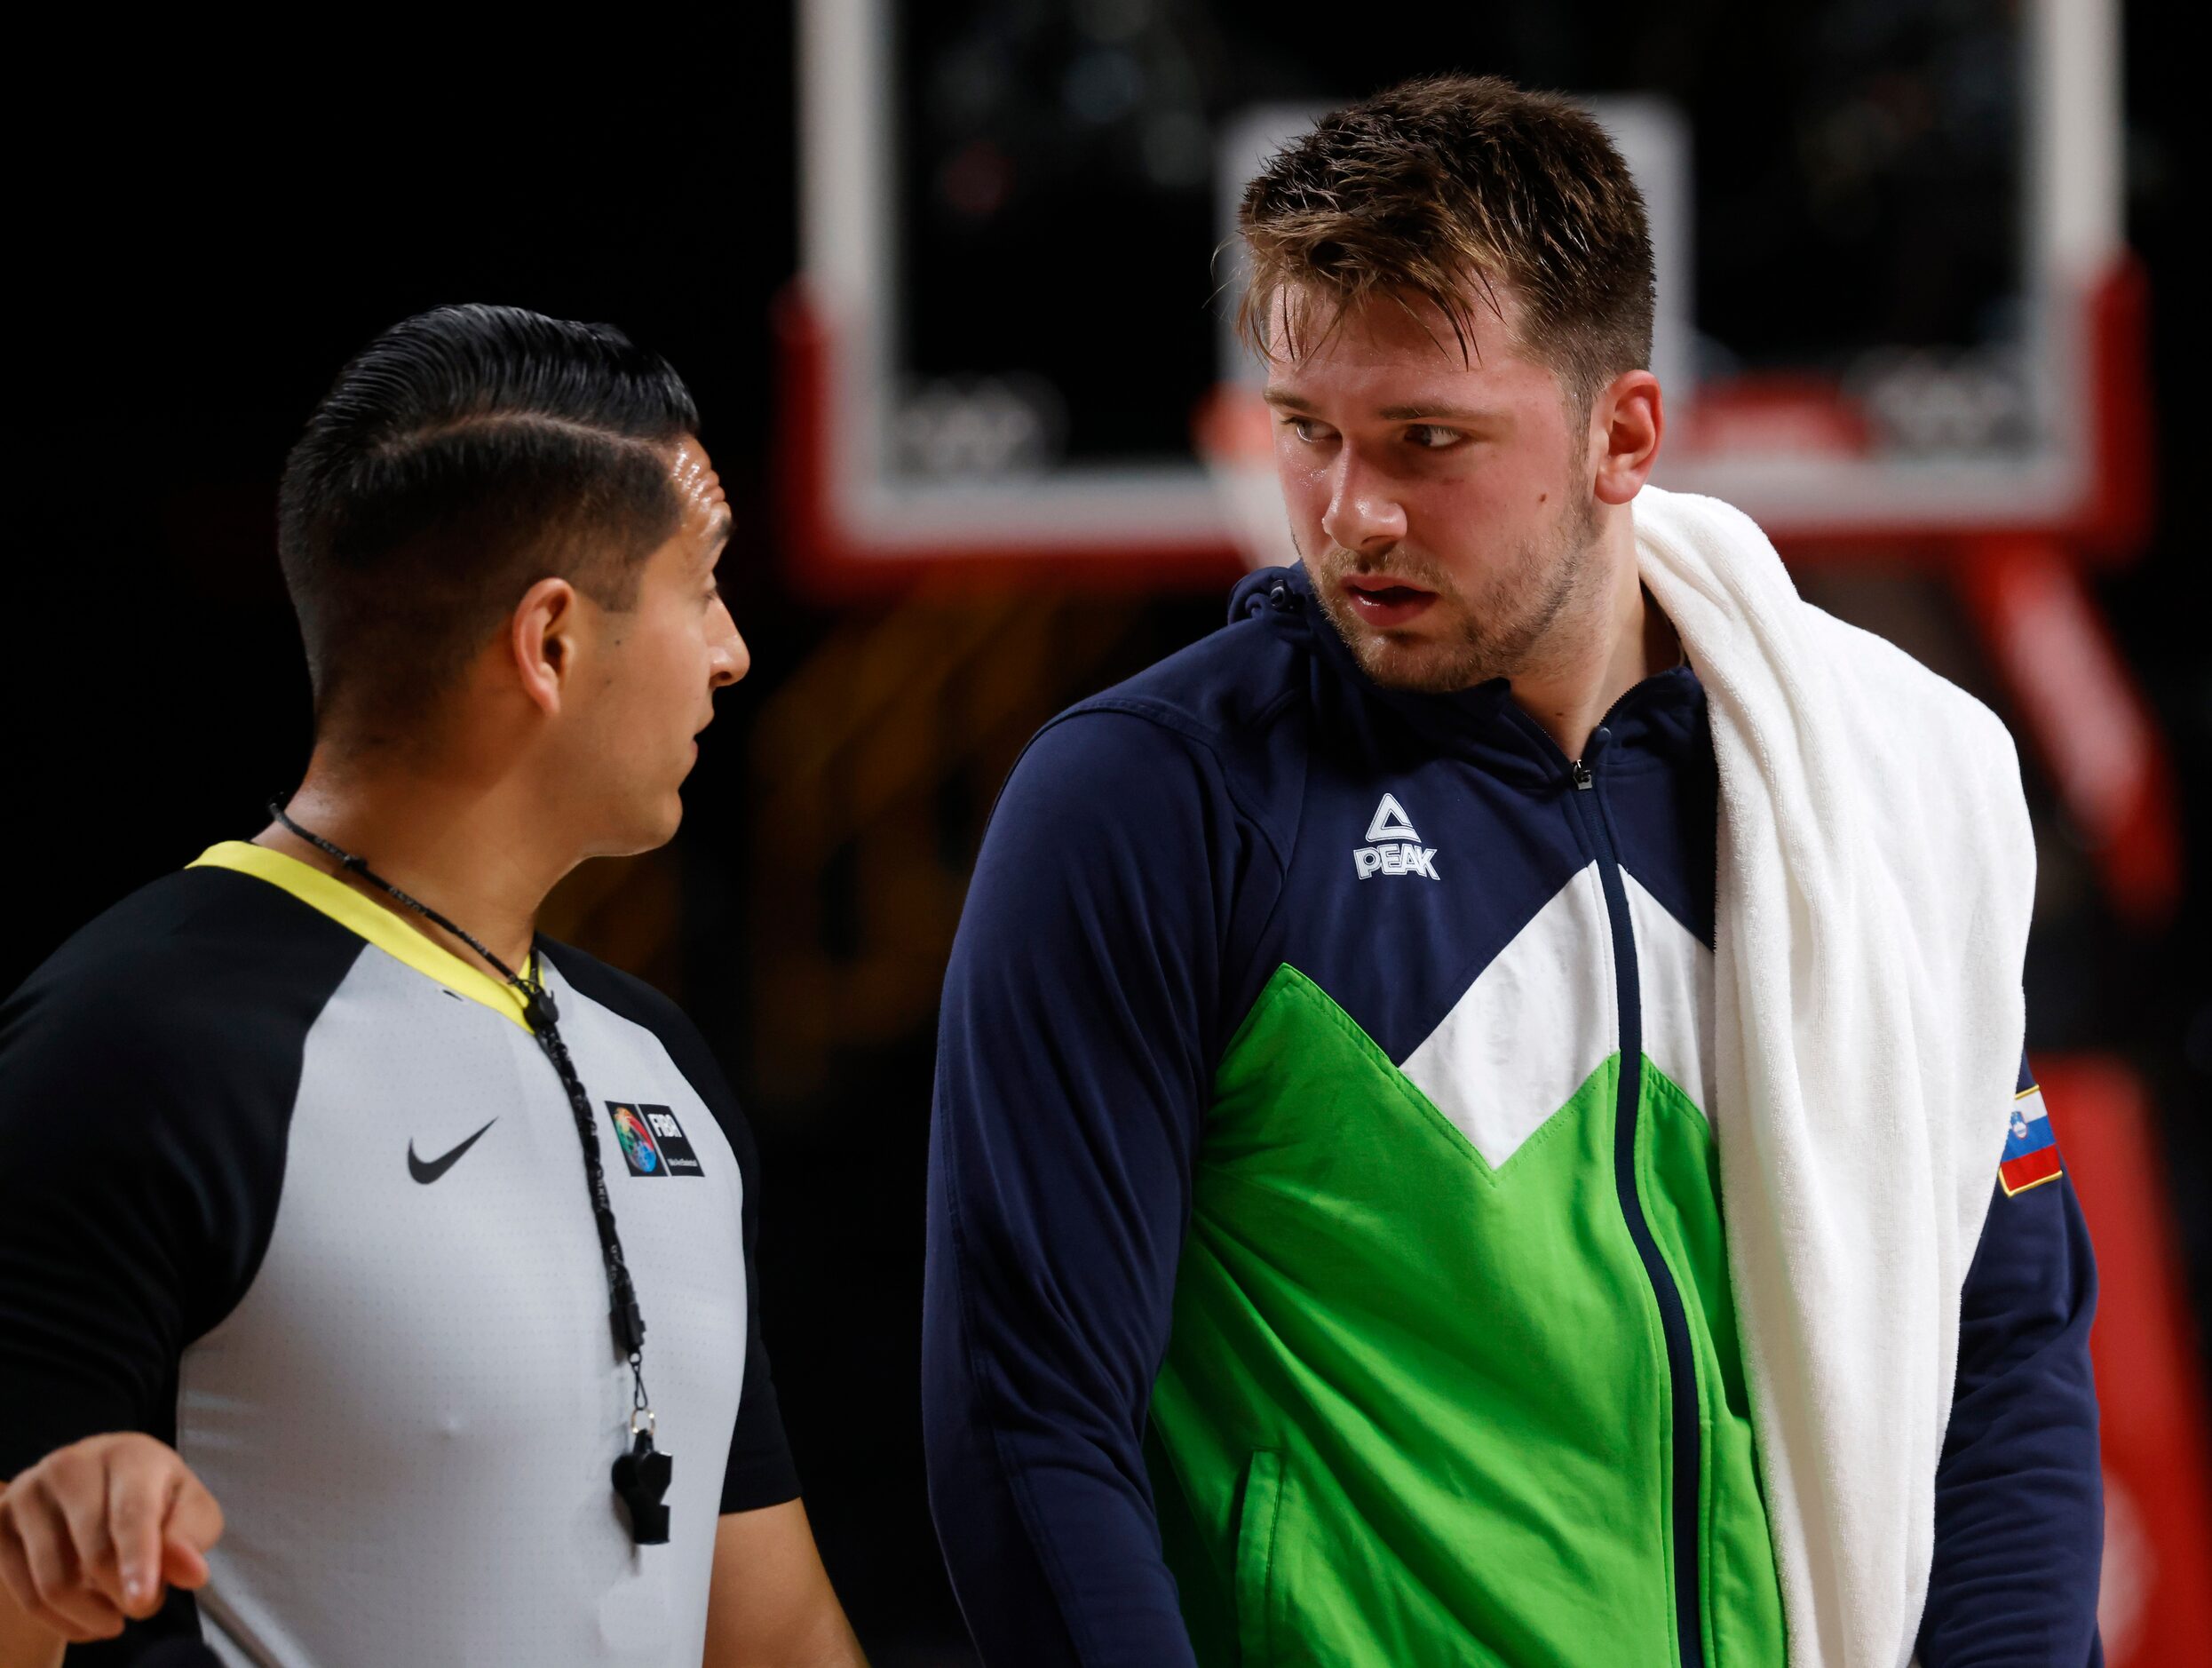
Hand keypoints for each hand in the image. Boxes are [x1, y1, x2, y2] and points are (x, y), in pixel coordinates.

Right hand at [0, 1435, 222, 1643]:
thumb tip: (191, 1573)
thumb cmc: (155, 1500)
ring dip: (90, 1614)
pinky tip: (84, 1617)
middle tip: (144, 1607)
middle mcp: (72, 1464)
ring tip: (115, 1614)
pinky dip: (59, 1620)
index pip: (132, 1513)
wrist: (99, 1488)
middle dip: (123, 1594)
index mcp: (129, 1454)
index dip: (138, 1560)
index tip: (143, 1602)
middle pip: (93, 1553)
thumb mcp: (190, 1512)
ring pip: (54, 1581)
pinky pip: (25, 1595)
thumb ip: (190, 1540)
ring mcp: (29, 1492)